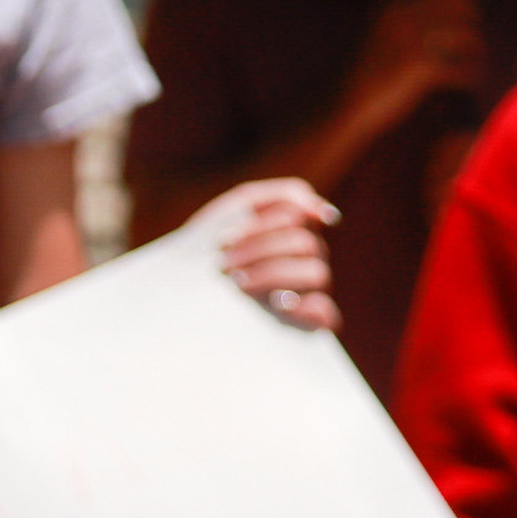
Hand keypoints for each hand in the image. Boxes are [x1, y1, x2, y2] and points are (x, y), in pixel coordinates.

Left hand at [203, 177, 339, 333]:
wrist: (185, 288)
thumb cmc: (214, 244)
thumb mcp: (241, 207)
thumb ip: (286, 196)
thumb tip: (331, 214)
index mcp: (293, 227)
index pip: (298, 214)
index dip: (260, 225)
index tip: (223, 238)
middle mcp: (305, 258)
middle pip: (305, 244)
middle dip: (258, 250)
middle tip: (223, 263)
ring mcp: (309, 290)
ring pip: (316, 273)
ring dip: (272, 274)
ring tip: (237, 282)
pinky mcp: (308, 321)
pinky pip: (326, 312)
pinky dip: (303, 306)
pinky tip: (275, 303)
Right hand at [337, 0, 489, 136]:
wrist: (341, 106)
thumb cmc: (368, 75)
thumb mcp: (384, 36)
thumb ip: (413, 20)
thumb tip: (466, 8)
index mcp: (393, 1)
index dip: (464, 18)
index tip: (459, 42)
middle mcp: (402, 13)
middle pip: (466, 12)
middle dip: (471, 34)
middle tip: (464, 59)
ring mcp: (411, 38)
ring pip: (470, 39)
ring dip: (474, 60)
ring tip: (462, 76)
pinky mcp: (420, 66)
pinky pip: (464, 70)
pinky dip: (465, 82)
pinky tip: (453, 91)